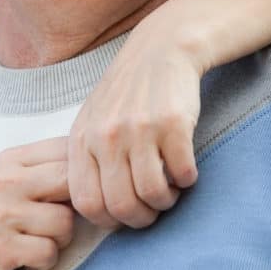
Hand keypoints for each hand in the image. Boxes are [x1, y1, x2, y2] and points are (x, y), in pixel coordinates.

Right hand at [0, 138, 73, 269]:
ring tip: (39, 240)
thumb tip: (96, 167)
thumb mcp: (6, 178)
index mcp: (10, 160)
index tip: (79, 188)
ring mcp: (0, 215)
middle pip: (71, 180)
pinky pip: (49, 252)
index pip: (66, 148)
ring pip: (64, 222)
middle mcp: (3, 182)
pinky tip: (29, 258)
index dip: (84, 171)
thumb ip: (43, 169)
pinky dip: (46, 260)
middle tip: (62, 216)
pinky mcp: (0, 249)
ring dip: (60, 238)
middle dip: (76, 204)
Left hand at [67, 10, 207, 229]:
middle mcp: (106, 135)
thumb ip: (88, 160)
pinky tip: (185, 168)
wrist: (162, 49)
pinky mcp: (173, 124)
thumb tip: (95, 212)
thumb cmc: (127, 93)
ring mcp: (139, 129)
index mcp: (82, 138)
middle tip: (153, 208)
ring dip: (167, 201)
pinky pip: (183, 174)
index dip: (108, 220)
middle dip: (142, 218)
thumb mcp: (93, 120)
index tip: (124, 215)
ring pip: (153, 194)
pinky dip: (188, 180)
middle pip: (121, 206)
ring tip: (170, 188)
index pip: (86, 203)